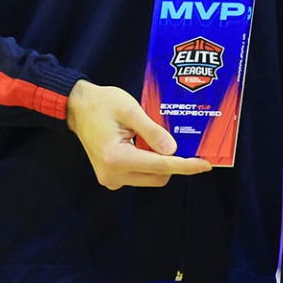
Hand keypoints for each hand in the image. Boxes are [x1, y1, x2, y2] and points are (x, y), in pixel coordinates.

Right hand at [65, 79, 209, 189]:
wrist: (77, 108)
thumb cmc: (102, 104)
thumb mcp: (130, 110)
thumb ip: (152, 131)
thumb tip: (173, 150)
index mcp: (116, 157)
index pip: (160, 166)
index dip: (186, 165)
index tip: (205, 164)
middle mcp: (112, 174)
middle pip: (158, 176)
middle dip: (173, 162)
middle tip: (180, 140)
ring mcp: (111, 179)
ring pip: (150, 178)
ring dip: (160, 162)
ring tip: (157, 139)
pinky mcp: (111, 177)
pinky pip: (140, 175)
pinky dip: (150, 163)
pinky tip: (148, 144)